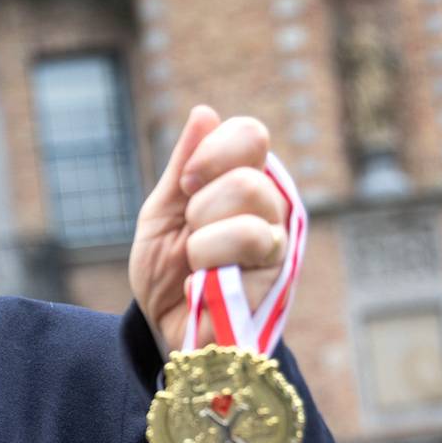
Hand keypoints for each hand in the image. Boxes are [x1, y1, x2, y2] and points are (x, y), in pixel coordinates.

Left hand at [128, 105, 288, 355]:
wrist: (164, 330)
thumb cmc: (167, 273)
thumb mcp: (163, 212)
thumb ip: (183, 166)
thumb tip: (205, 112)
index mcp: (243, 182)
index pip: (250, 135)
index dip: (212, 153)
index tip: (186, 184)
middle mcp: (270, 207)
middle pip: (247, 172)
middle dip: (201, 206)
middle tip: (192, 236)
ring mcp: (279, 242)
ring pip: (250, 207)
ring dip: (205, 239)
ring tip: (199, 264)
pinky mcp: (278, 277)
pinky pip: (249, 243)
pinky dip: (210, 265)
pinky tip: (207, 285)